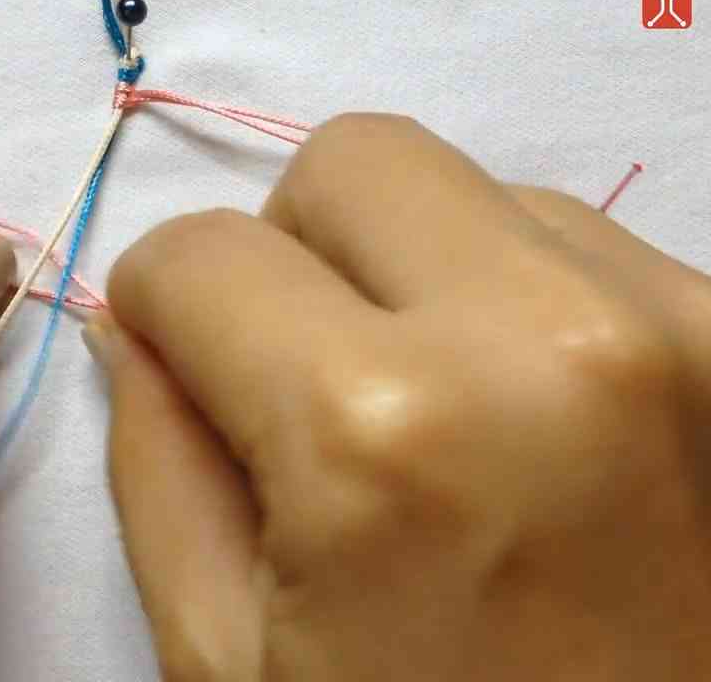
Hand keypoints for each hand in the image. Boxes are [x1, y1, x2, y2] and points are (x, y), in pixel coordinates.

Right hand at [92, 114, 710, 679]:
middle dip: (288, 249)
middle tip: (299, 369)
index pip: (200, 256)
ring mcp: (676, 331)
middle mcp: (544, 341)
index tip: (180, 360)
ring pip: (478, 192)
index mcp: (378, 436)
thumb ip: (156, 465)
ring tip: (432, 415)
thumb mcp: (231, 661)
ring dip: (414, 275)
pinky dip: (518, 302)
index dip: (159, 307)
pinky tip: (522, 422)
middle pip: (354, 161)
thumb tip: (136, 331)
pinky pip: (586, 246)